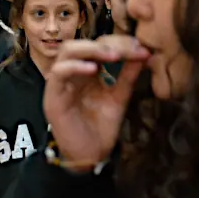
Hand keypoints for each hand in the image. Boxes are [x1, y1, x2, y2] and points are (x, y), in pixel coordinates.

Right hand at [44, 36, 149, 168]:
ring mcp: (61, 82)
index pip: (100, 45)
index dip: (121, 43)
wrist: (91, 155)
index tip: (142, 48)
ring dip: (91, 49)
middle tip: (130, 49)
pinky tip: (94, 70)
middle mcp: (72, 72)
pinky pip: (58, 73)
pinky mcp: (53, 96)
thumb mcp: (120, 97)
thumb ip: (128, 75)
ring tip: (113, 55)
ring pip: (67, 51)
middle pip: (84, 42)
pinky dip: (75, 67)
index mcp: (87, 70)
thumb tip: (145, 53)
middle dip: (108, 43)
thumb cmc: (101, 127)